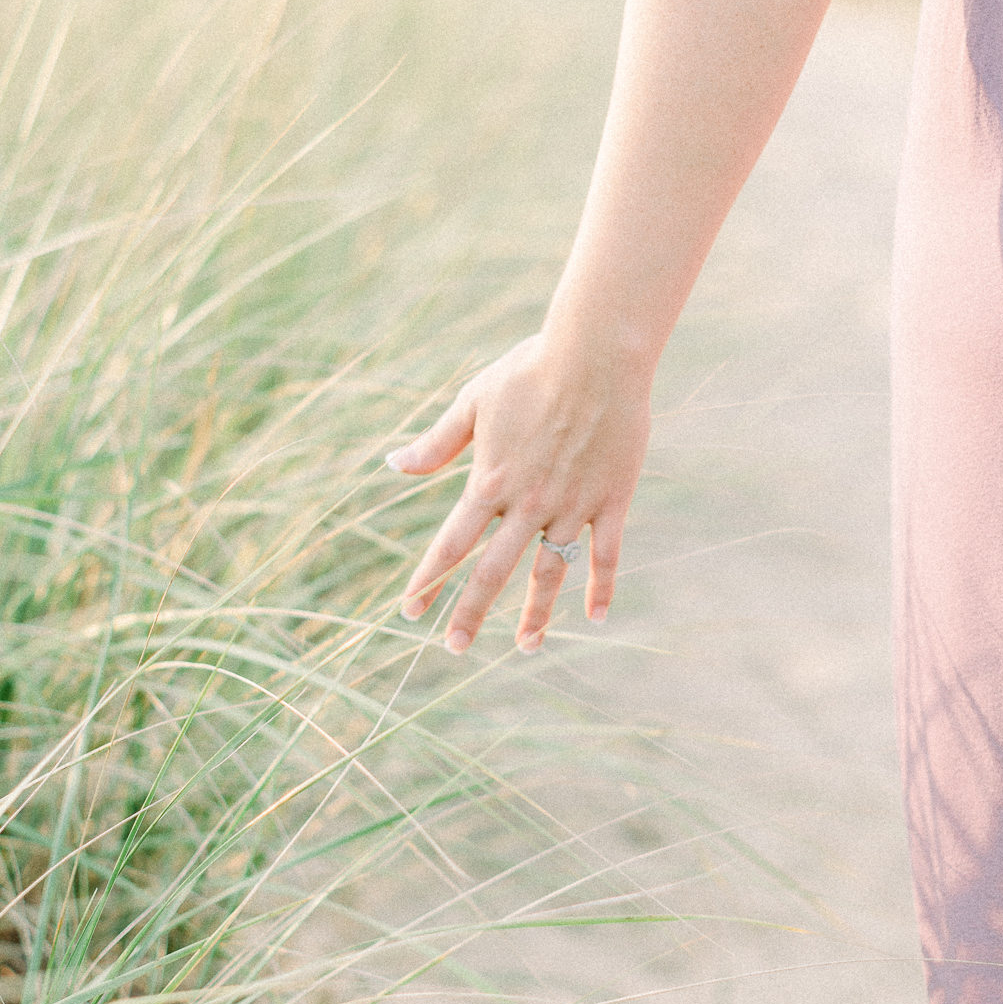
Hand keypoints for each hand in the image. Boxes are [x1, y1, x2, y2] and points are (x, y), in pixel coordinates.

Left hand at [386, 333, 651, 654]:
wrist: (596, 356)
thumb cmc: (531, 370)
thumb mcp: (474, 401)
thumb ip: (436, 442)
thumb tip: (392, 464)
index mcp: (490, 481)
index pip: (452, 543)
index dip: (430, 579)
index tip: (410, 611)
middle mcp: (527, 503)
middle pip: (493, 570)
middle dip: (471, 612)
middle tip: (454, 648)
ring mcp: (571, 504)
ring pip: (550, 572)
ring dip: (537, 614)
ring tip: (526, 646)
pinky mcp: (610, 500)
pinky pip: (605, 554)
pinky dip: (602, 586)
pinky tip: (597, 616)